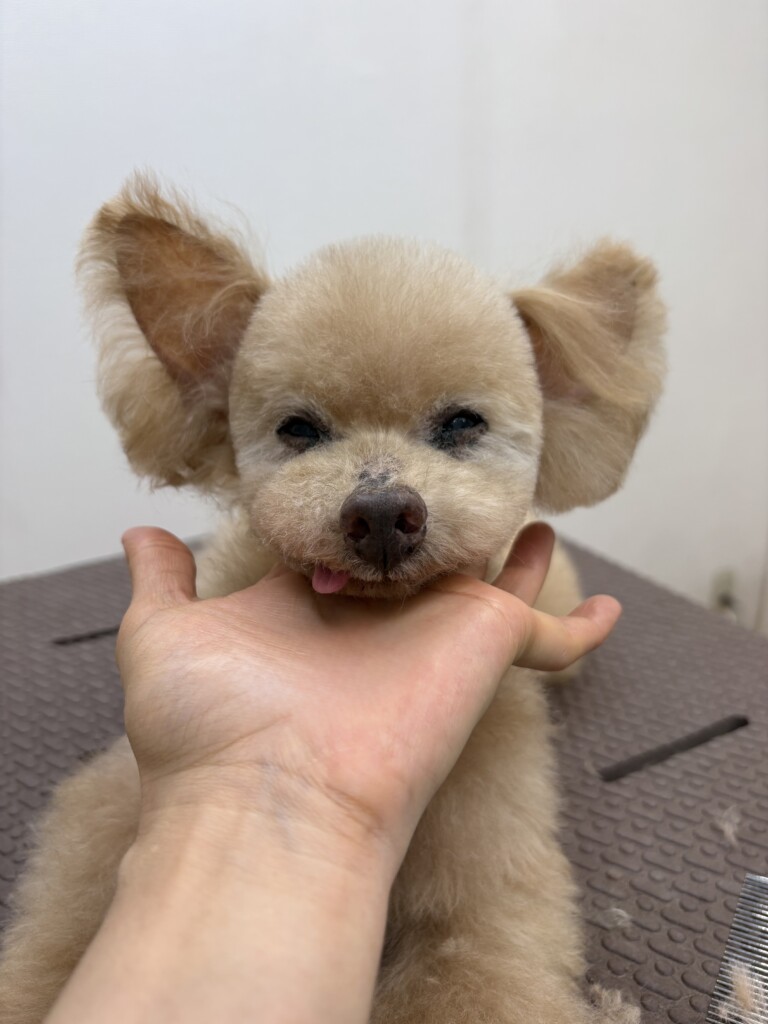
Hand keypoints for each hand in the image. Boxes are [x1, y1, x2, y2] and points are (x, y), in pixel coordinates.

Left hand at [118, 523, 619, 867]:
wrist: (269, 800)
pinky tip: (610, 610)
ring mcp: (434, 629)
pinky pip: (550, 636)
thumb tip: (143, 533)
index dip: (355, 517)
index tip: (368, 480)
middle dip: (438, 526)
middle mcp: (377, 618)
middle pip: (419, 561)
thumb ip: (161, 580)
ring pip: (488, 579)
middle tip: (457, 478)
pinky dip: (582, 627)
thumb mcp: (163, 635)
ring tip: (531, 510)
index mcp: (310, 608)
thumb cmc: (208, 728)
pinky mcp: (484, 641)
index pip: (343, 551)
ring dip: (513, 549)